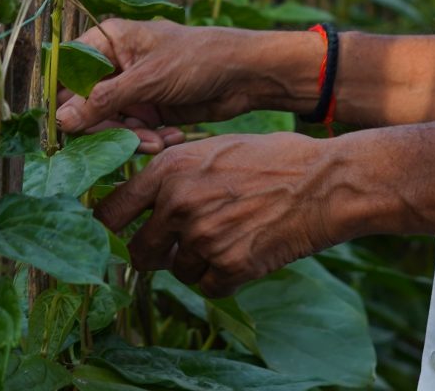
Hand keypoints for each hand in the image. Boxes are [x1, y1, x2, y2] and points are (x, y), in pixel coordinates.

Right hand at [55, 19, 311, 152]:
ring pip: (109, 123)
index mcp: (108, 40)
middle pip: (84, 104)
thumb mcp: (148, 80)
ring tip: (157, 141)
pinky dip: (148, 140)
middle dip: (107, 126)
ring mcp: (131, 89)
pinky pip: (132, 132)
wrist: (246, 75)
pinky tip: (170, 138)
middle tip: (129, 139)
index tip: (68, 127)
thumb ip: (102, 101)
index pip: (67, 70)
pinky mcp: (148, 111)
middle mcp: (115, 64)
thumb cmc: (198, 59)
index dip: (64, 99)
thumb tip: (60, 120)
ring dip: (131, 137)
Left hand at [93, 132, 348, 297]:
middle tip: (175, 249)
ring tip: (229, 238)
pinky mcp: (230, 266)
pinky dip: (222, 278)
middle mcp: (178, 204)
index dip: (110, 229)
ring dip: (196, 263)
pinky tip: (245, 254)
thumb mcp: (215, 148)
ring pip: (178, 271)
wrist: (324, 182)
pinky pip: (209, 287)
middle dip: (155, 255)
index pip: (111, 212)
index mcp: (169, 169)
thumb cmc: (274, 159)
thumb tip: (147, 199)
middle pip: (138, 252)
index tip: (118, 237)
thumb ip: (176, 173)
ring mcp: (203, 238)